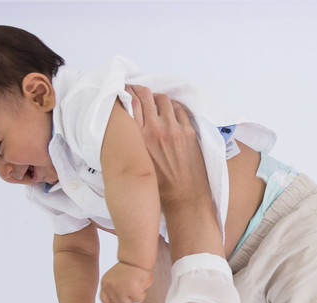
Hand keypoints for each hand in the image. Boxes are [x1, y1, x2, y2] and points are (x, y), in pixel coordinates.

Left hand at [99, 261, 153, 302]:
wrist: (138, 258)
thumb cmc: (128, 269)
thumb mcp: (115, 281)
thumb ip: (111, 296)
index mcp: (105, 283)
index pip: (105, 300)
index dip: (115, 300)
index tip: (121, 294)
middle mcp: (111, 286)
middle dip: (127, 297)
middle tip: (131, 285)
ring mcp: (121, 288)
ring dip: (134, 296)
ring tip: (135, 284)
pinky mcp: (132, 289)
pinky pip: (138, 299)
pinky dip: (142, 293)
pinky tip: (140, 284)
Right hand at [127, 84, 209, 209]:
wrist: (184, 198)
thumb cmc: (159, 186)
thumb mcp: (138, 162)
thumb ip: (133, 142)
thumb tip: (128, 128)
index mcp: (139, 138)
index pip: (131, 102)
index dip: (128, 92)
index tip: (127, 90)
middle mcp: (155, 129)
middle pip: (146, 96)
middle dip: (142, 90)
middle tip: (140, 92)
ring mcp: (174, 129)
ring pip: (164, 100)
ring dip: (158, 99)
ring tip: (157, 103)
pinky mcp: (189, 132)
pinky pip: (180, 110)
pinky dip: (174, 107)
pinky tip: (171, 111)